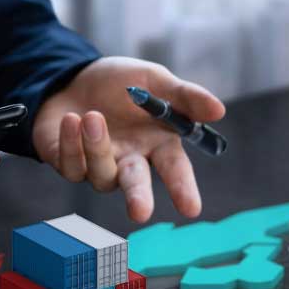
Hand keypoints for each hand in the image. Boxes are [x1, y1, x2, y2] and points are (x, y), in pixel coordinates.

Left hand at [33, 57, 225, 222]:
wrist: (73, 77)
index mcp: (158, 144)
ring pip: (101, 174)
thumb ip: (185, 96)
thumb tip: (219, 110)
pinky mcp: (69, 164)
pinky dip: (71, 142)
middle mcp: (130, 161)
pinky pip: (71, 165)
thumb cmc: (120, 83)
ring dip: (97, 147)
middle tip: (140, 211)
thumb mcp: (154, 80)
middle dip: (139, 198)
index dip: (183, 189)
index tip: (191, 209)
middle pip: (136, 186)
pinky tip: (72, 118)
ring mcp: (99, 167)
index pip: (175, 171)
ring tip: (92, 116)